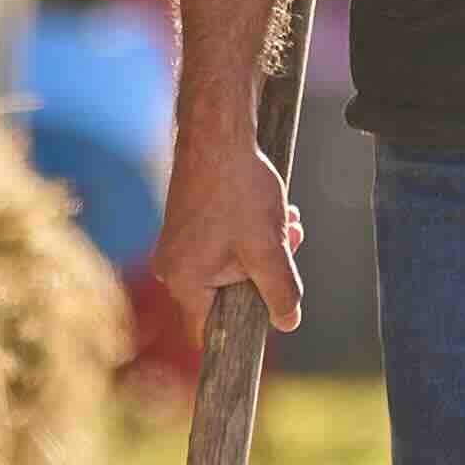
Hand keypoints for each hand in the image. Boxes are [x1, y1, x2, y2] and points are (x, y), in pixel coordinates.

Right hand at [153, 139, 301, 336]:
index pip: (212, 329)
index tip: (270, 312)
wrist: (217, 136)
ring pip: (230, 265)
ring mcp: (177, 245)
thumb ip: (281, 292)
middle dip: (266, 273)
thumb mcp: (268, 250)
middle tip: (291, 246)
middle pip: (227, 294)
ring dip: (264, 249)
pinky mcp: (186, 226)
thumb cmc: (237, 190)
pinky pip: (222, 245)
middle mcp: (172, 268)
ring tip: (288, 223)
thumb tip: (288, 323)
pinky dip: (249, 234)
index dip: (245, 325)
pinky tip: (274, 213)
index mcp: (184, 282)